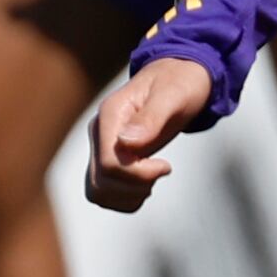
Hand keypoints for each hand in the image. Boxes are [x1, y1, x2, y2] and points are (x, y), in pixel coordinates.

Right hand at [86, 57, 213, 211]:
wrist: (178, 77)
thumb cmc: (179, 83)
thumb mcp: (173, 95)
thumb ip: (151, 118)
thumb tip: (127, 144)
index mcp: (110, 114)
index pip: (109, 163)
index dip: (138, 175)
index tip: (166, 166)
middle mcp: (99, 131)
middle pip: (101, 181)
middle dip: (136, 187)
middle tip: (161, 170)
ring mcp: (101, 146)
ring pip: (97, 191)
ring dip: (128, 196)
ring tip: (152, 180)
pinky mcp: (107, 158)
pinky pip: (103, 193)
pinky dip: (125, 199)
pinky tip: (145, 185)